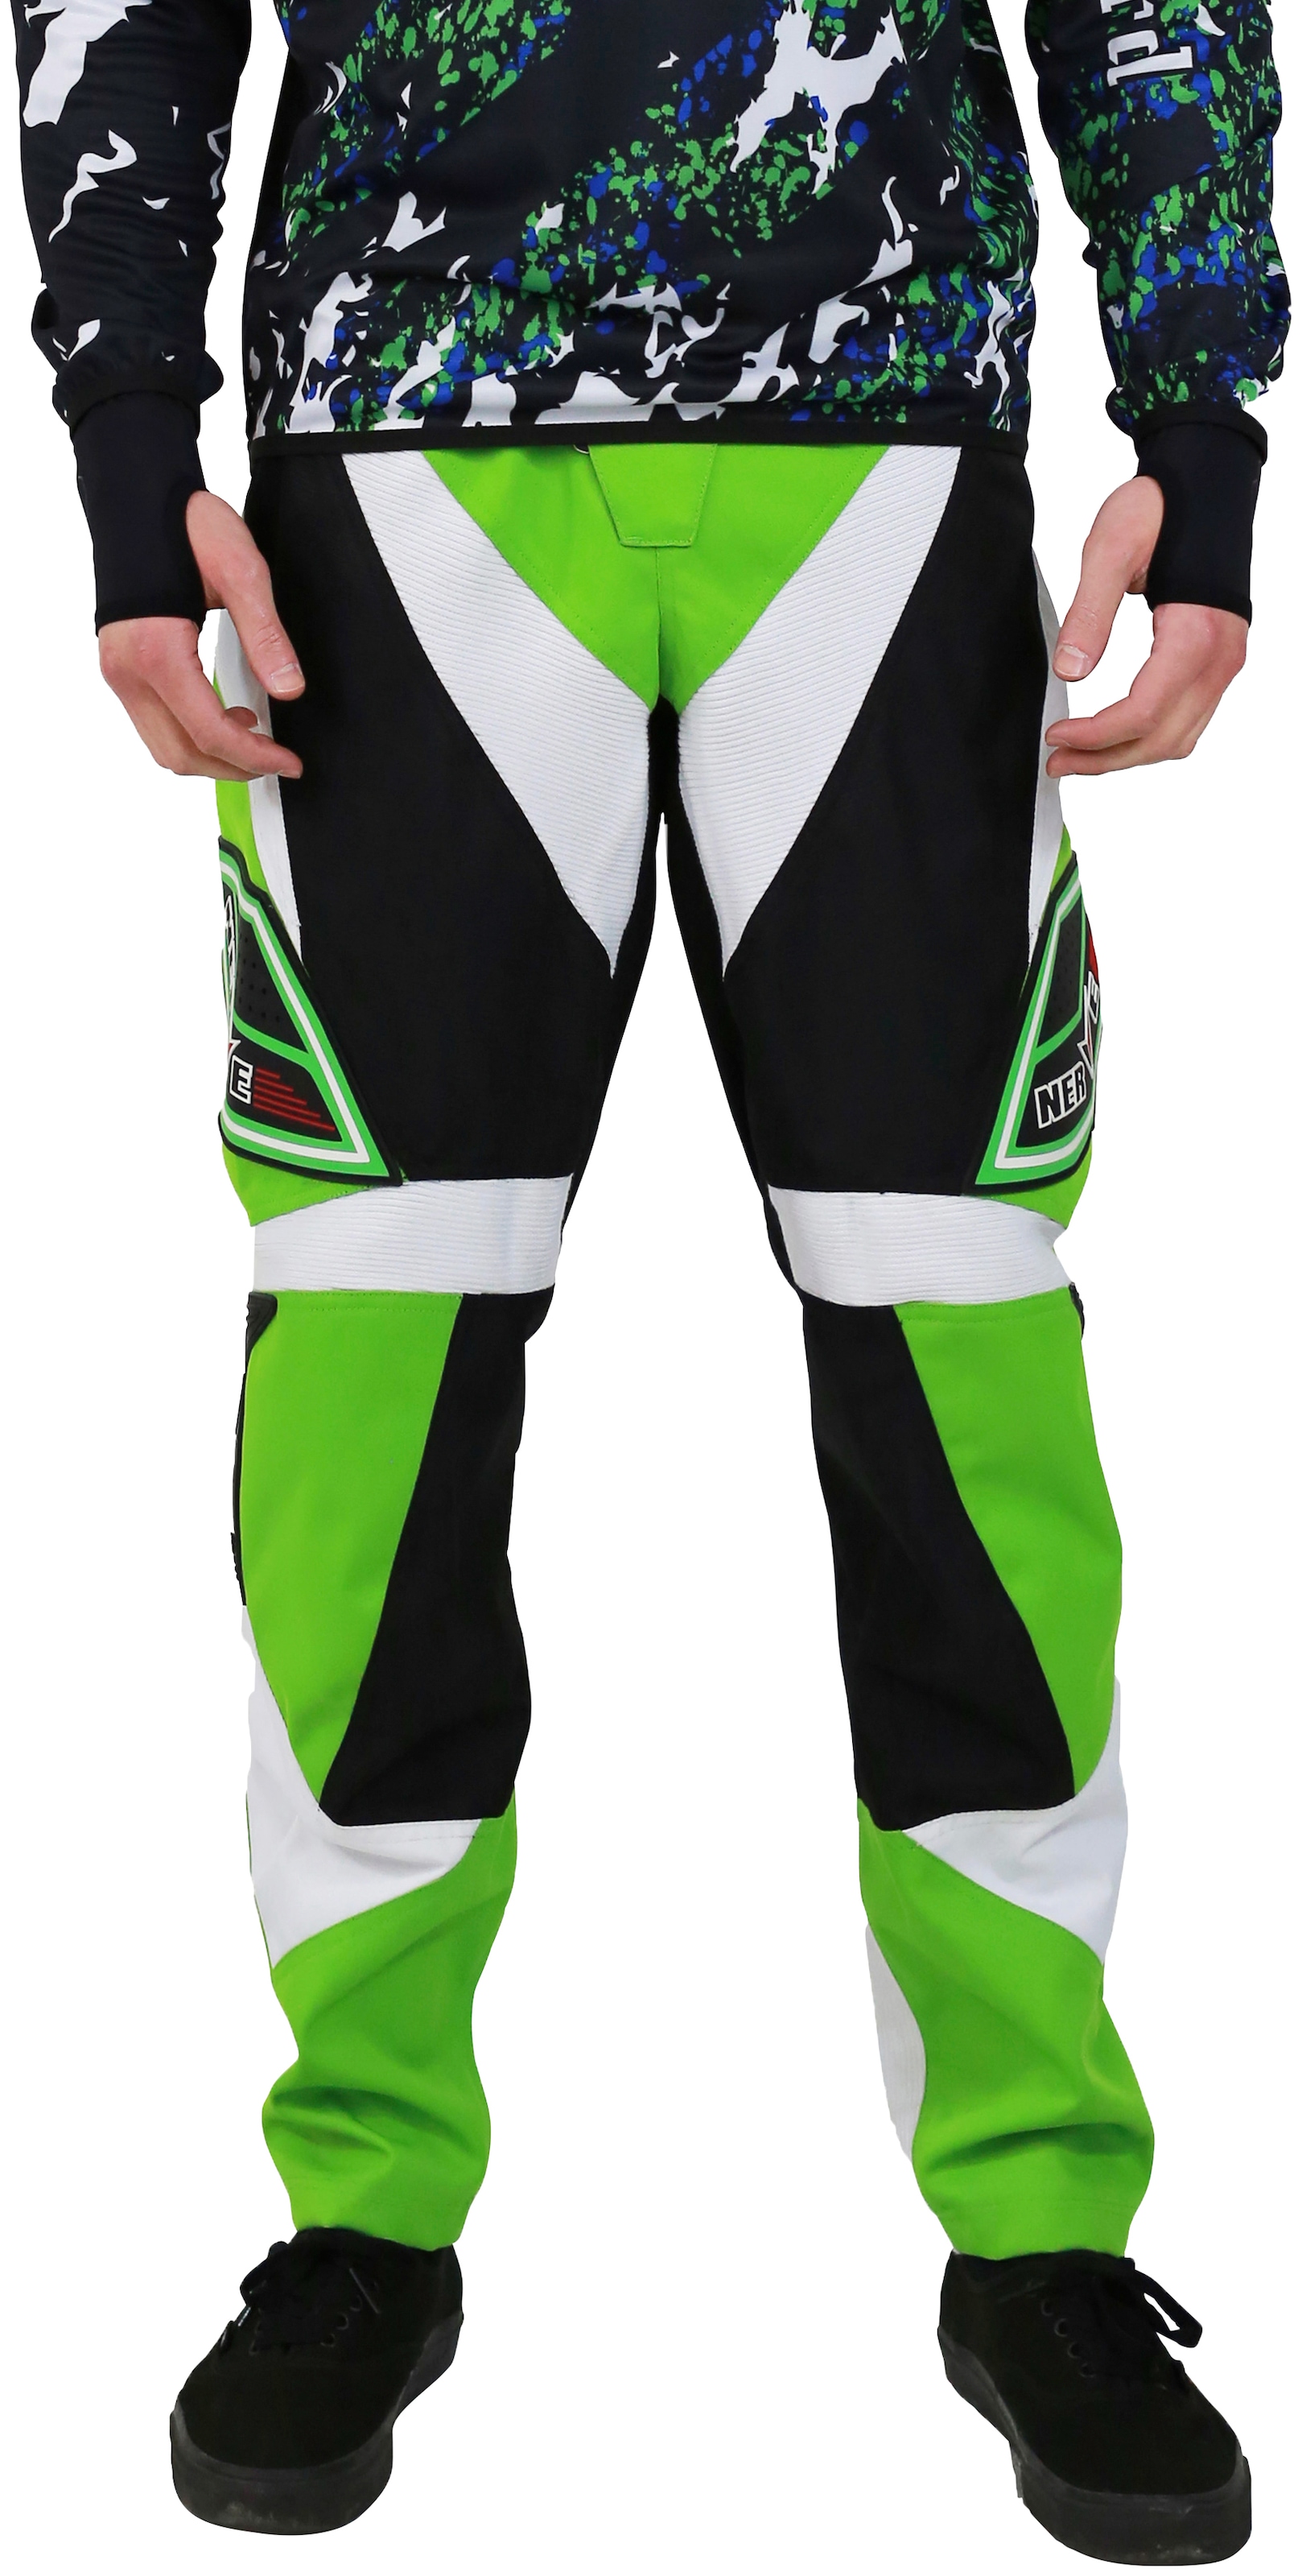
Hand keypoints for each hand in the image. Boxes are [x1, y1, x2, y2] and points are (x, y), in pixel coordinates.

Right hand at [98, 490, 304, 781]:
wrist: (137, 496)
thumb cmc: (183, 524)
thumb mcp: (241, 571)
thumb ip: (266, 635)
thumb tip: (289, 689)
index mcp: (157, 651)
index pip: (208, 732)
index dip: (254, 757)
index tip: (288, 762)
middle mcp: (128, 670)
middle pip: (181, 754)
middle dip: (233, 768)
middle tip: (277, 760)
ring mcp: (118, 672)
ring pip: (163, 747)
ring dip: (211, 756)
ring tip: (255, 738)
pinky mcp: (120, 667)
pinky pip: (153, 724)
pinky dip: (190, 735)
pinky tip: (225, 714)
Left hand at [1044, 477, 1246, 776]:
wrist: (1206, 479)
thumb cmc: (1162, 506)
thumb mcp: (1111, 548)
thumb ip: (1089, 613)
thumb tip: (1069, 670)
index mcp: (1195, 633)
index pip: (1143, 713)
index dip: (1095, 735)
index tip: (1055, 733)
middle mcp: (1220, 657)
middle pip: (1162, 739)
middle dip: (1106, 758)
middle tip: (1057, 760)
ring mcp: (1225, 662)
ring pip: (1179, 738)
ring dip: (1128, 755)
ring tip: (1079, 755)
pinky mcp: (1219, 660)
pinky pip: (1189, 720)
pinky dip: (1150, 736)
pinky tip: (1115, 732)